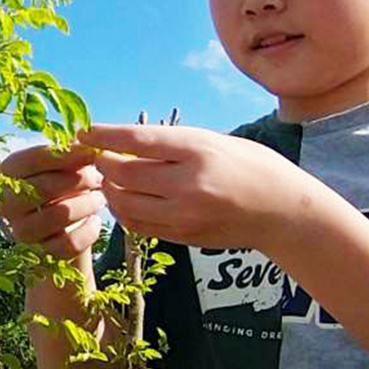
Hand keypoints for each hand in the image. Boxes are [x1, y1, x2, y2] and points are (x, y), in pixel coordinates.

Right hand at [0, 143, 106, 259]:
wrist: (58, 230)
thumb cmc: (60, 187)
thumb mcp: (61, 167)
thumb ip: (70, 154)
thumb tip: (90, 144)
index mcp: (8, 173)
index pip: (33, 159)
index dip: (66, 155)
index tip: (92, 152)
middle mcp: (6, 203)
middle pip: (46, 187)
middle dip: (79, 180)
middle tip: (98, 178)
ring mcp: (20, 231)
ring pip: (59, 215)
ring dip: (87, 204)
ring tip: (100, 198)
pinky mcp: (39, 254)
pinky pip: (70, 243)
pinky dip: (89, 231)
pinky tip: (95, 221)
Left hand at [80, 123, 310, 250]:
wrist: (284, 210)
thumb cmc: (250, 166)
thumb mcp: (213, 141)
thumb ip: (171, 144)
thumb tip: (125, 144)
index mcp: (198, 150)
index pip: (137, 140)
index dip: (104, 136)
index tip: (84, 132)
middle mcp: (189, 183)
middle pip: (124, 173)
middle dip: (103, 164)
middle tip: (98, 158)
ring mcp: (186, 214)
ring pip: (125, 203)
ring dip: (110, 190)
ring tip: (109, 179)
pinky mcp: (184, 236)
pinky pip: (139, 225)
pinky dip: (124, 211)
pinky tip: (125, 200)